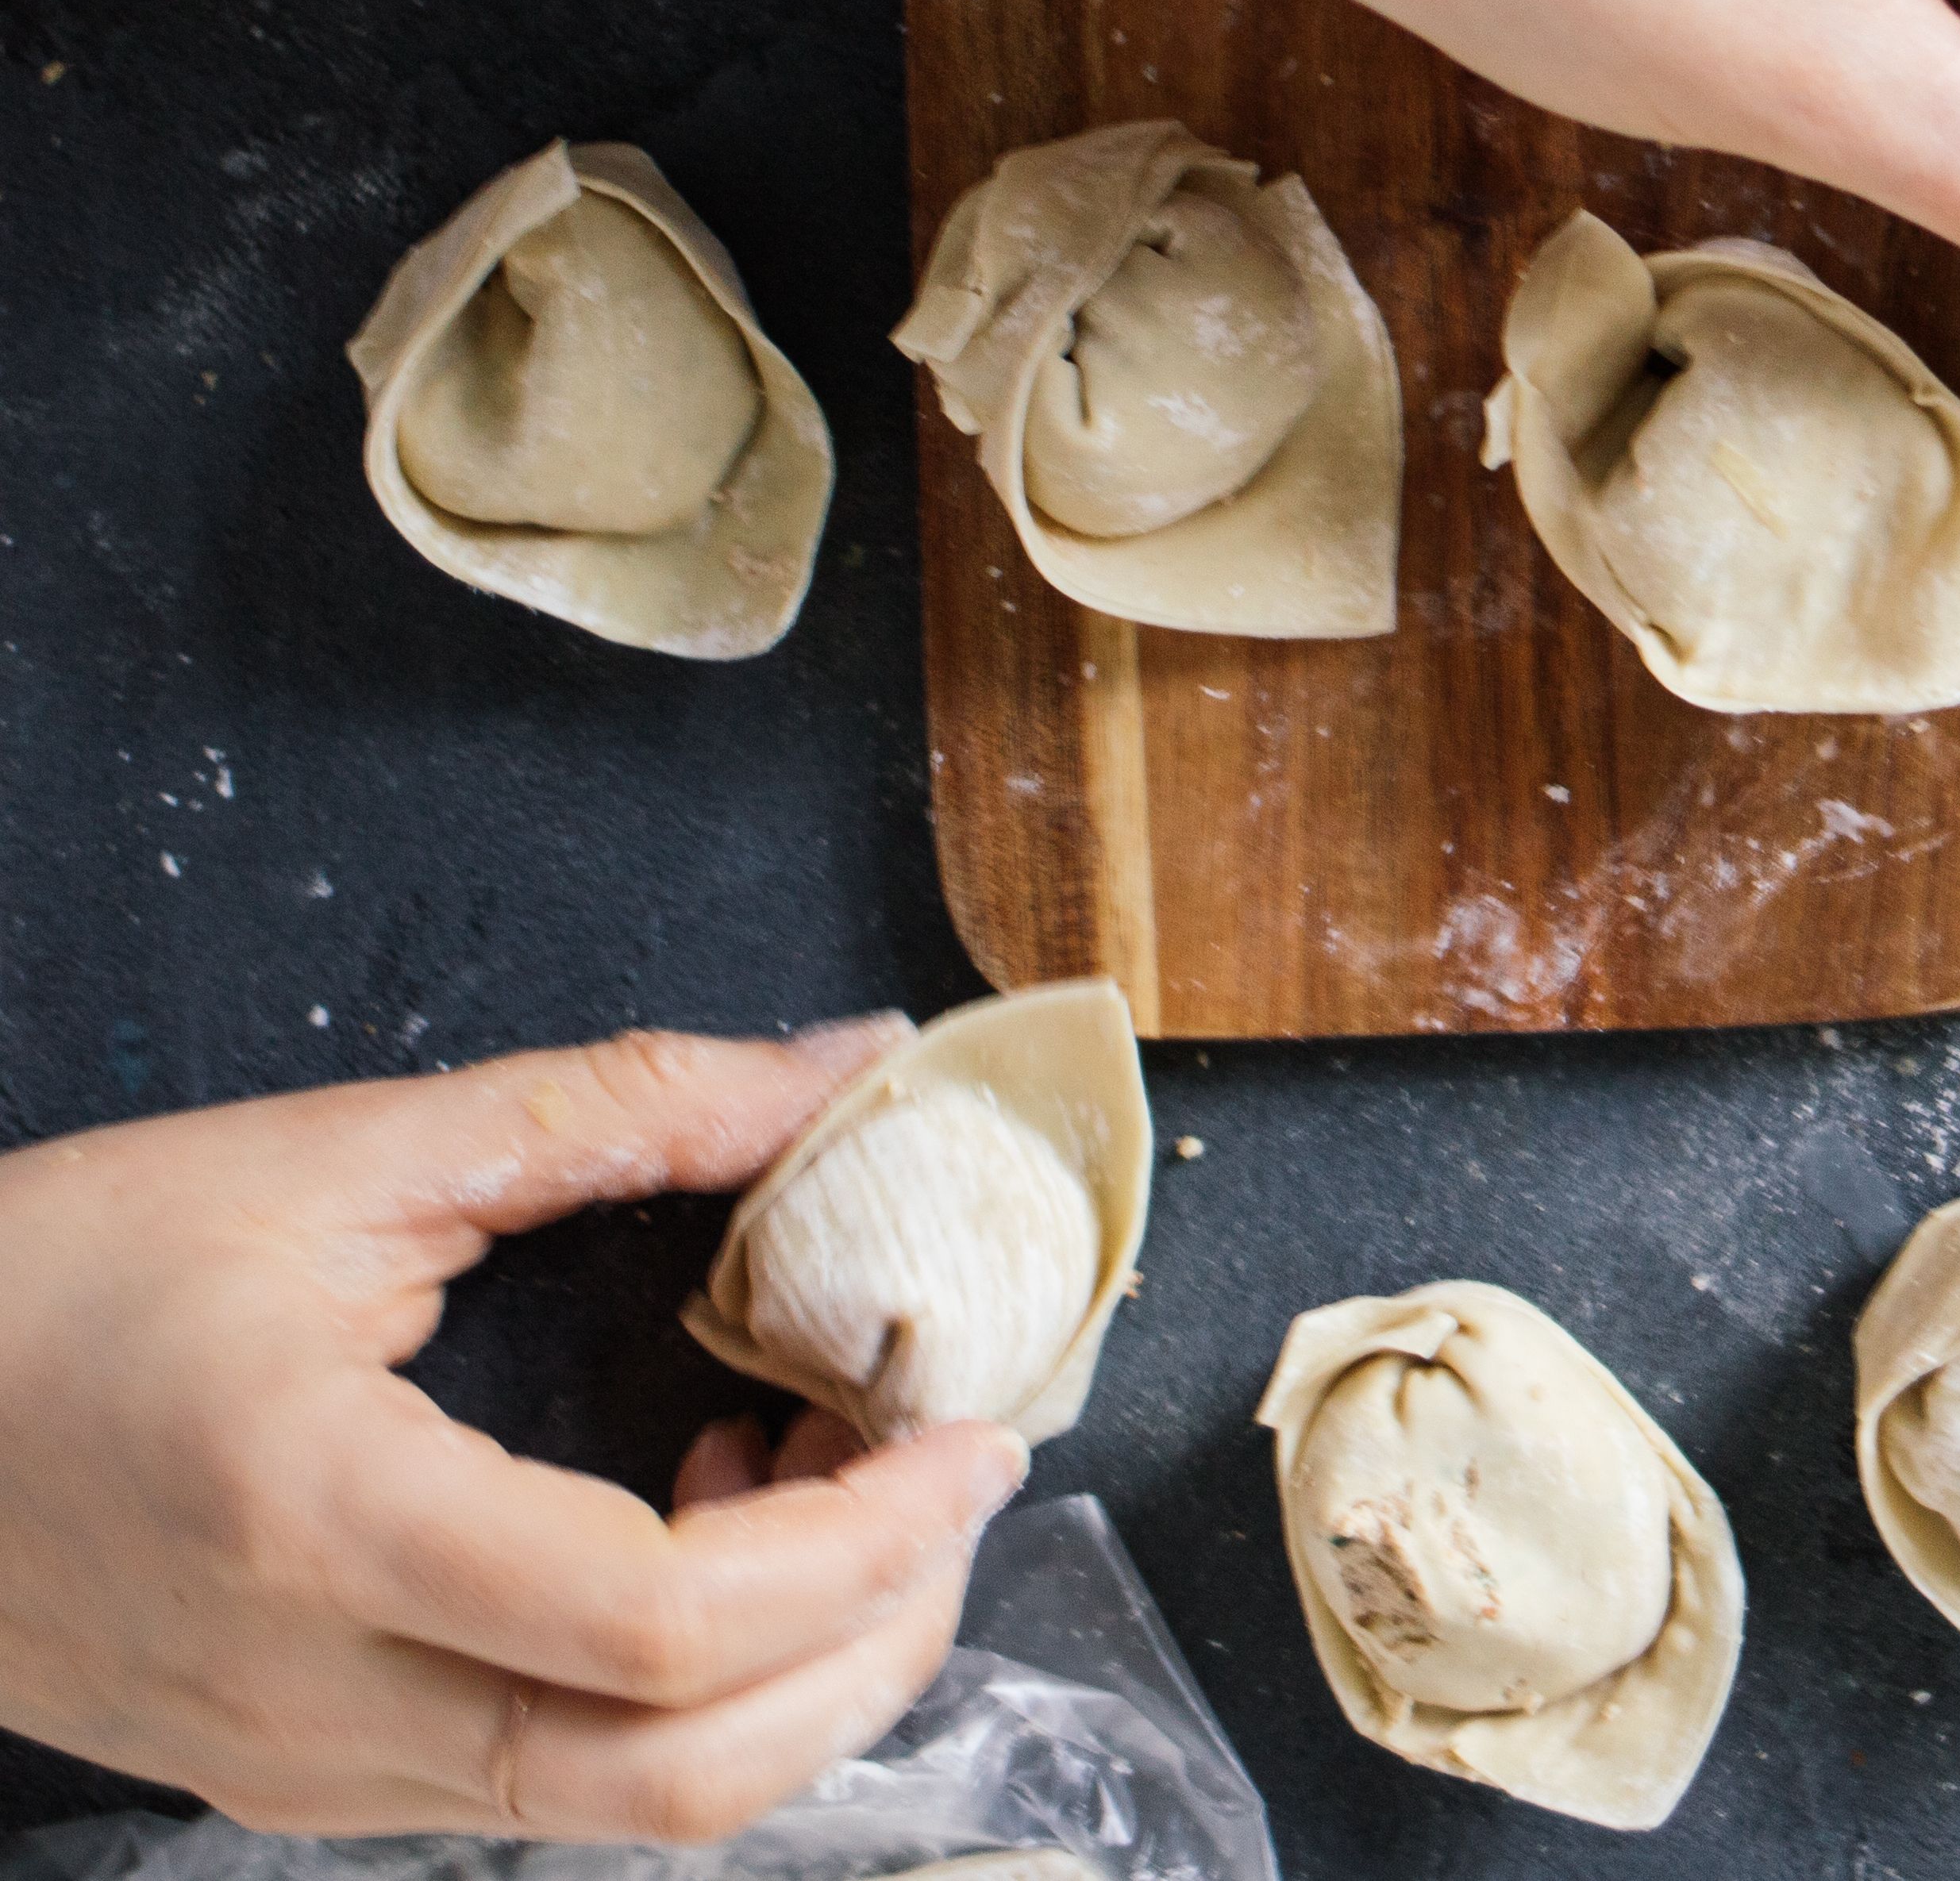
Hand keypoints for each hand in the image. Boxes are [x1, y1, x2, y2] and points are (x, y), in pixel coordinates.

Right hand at [0, 1023, 1029, 1841]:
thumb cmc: (41, 1288)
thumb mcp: (327, 1157)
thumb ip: (613, 1105)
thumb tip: (843, 1059)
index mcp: (325, 1526)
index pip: (662, 1627)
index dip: (864, 1542)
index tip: (962, 1427)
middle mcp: (325, 1699)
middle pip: (687, 1776)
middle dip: (883, 1635)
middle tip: (946, 1470)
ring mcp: (317, 1773)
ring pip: (642, 1811)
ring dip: (805, 1665)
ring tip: (829, 1479)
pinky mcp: (312, 1790)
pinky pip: (565, 1784)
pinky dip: (696, 1684)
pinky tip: (696, 1523)